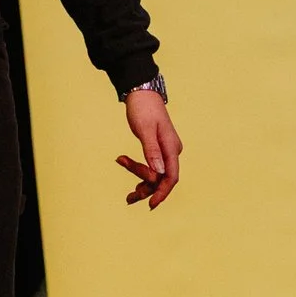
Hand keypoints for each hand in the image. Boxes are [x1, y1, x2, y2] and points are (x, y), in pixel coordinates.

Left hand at [115, 88, 181, 208]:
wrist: (141, 92)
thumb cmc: (143, 108)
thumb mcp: (145, 129)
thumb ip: (151, 150)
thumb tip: (159, 172)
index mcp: (171, 147)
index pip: (171, 176)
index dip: (162, 192)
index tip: (151, 204)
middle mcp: (171, 151)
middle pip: (162, 178)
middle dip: (147, 188)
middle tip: (129, 197)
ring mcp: (165, 150)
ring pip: (156, 174)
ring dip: (142, 182)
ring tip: (128, 195)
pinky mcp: (158, 149)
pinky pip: (152, 166)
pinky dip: (140, 171)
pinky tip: (124, 165)